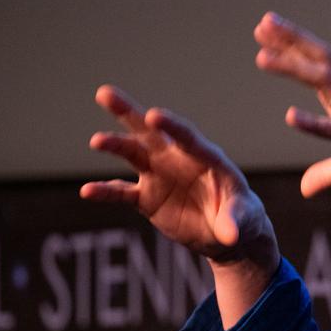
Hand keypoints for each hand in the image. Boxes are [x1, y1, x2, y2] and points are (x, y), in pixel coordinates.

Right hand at [81, 85, 278, 274]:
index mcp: (206, 157)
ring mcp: (160, 175)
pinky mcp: (147, 197)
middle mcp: (178, 159)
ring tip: (96, 140)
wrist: (225, 233)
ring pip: (132, 154)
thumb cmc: (241, 216)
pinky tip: (88, 191)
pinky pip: (122, 193)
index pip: (187, 137)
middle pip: (151, 132)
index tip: (152, 114)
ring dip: (114, 145)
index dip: (171, 126)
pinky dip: (106, 192)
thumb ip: (234, 221)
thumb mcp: (243, 219)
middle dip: (129, 112)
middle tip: (105, 94)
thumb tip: (231, 235)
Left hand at [253, 12, 330, 198]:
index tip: (267, 31)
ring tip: (262, 57)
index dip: (292, 48)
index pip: (317, 67)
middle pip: (319, 61)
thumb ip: (326, 173)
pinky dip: (314, 124)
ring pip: (325, 83)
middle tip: (263, 22)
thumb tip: (303, 189)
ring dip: (293, 68)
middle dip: (291, 41)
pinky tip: (290, 117)